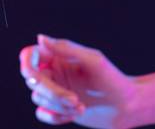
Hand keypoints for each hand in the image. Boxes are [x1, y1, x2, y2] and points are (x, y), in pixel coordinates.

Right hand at [19, 35, 141, 126]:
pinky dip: (55, 116)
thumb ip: (66, 48)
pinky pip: (42, 113)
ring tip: (81, 107)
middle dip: (51, 92)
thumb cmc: (113, 80)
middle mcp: (54, 72)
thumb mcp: (93, 60)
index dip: (27, 63)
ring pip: (37, 97)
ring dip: (57, 105)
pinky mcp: (58, 110)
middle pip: (32, 79)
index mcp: (59, 57)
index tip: (35, 74)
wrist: (127, 107)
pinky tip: (76, 114)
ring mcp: (55, 91)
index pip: (30, 55)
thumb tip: (40, 38)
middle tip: (74, 99)